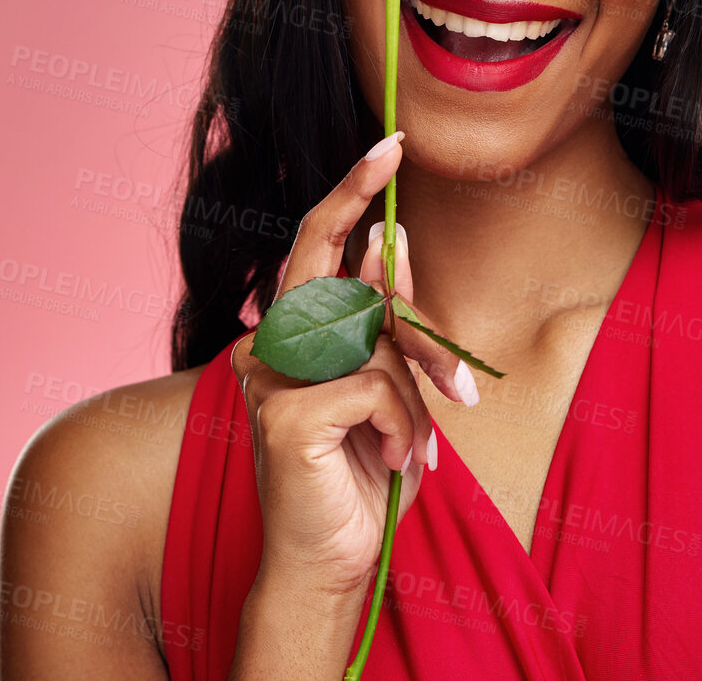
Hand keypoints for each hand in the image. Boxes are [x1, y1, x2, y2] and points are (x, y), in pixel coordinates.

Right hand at [229, 131, 476, 597]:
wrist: (335, 557)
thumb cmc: (361, 468)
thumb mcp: (388, 387)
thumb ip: (385, 320)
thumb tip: (396, 238)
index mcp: (292, 330)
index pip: (314, 241)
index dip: (352, 191)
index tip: (391, 144)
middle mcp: (269, 343)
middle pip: (342, 273)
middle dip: (391, 267)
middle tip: (433, 284)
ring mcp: (269, 376)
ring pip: (374, 339)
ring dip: (415, 396)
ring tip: (417, 443)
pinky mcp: (283, 414)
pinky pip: (373, 386)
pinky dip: (400, 424)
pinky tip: (392, 460)